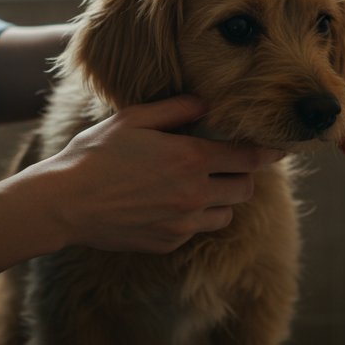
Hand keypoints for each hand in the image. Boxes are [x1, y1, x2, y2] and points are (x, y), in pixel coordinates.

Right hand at [31, 95, 283, 253]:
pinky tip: (167, 204)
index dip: (269, 152)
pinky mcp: (168, 242)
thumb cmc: (95, 154)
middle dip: (241, 175)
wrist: (64, 203)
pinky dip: (192, 217)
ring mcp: (183, 223)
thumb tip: (207, 102)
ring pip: (225, 214)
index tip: (280, 148)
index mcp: (192, 159)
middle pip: (245, 188)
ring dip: (220, 200)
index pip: (250, 157)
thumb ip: (177, 109)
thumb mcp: (134, 119)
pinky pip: (196, 229)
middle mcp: (195, 194)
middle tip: (226, 165)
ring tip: (198, 186)